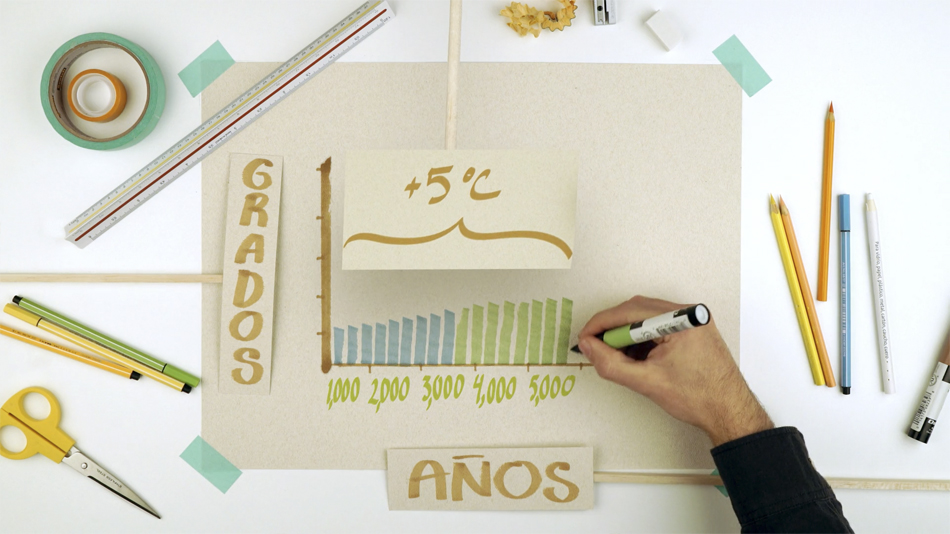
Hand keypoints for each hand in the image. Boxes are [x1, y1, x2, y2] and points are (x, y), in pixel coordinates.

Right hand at [578, 296, 772, 445]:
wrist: (730, 412)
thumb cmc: (698, 398)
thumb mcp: (646, 382)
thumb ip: (611, 363)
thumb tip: (588, 347)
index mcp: (680, 320)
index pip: (629, 312)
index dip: (601, 324)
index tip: (584, 338)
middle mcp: (688, 313)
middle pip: (636, 310)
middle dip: (612, 329)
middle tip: (596, 348)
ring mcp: (692, 319)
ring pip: (646, 317)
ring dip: (627, 335)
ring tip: (617, 357)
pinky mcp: (692, 328)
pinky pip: (658, 325)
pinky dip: (642, 339)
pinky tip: (635, 357)